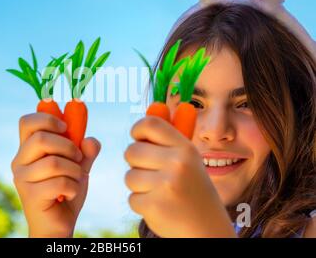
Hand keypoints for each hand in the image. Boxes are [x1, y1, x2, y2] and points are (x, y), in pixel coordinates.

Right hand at [12, 112, 100, 237]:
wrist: (58, 225)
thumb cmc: (65, 192)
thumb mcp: (79, 166)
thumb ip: (86, 151)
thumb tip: (90, 140)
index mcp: (27, 149)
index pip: (27, 122)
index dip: (47, 118)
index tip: (66, 127)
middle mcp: (19, 161)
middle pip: (41, 138)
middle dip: (68, 146)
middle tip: (78, 157)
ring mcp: (22, 179)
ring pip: (53, 162)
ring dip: (74, 170)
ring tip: (76, 179)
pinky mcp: (30, 196)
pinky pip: (59, 182)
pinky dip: (73, 187)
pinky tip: (70, 195)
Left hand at [124, 116, 235, 236]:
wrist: (208, 230)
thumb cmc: (195, 191)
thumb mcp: (191, 160)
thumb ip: (171, 136)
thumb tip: (156, 105)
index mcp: (185, 149)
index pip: (149, 124)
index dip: (138, 129)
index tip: (138, 137)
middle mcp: (176, 164)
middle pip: (131, 151)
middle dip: (136, 162)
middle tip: (151, 171)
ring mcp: (165, 186)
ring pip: (129, 176)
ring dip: (139, 185)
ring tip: (159, 192)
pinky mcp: (154, 206)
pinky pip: (132, 197)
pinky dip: (142, 203)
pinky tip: (159, 206)